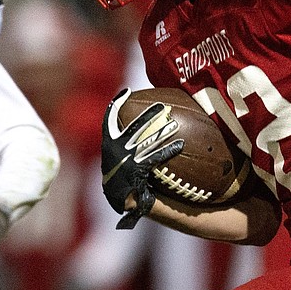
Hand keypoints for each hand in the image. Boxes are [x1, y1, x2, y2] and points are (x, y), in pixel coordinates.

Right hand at [101, 88, 183, 229]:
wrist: (116, 197)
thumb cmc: (118, 175)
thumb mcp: (116, 157)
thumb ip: (123, 142)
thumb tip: (140, 131)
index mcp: (109, 143)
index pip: (110, 119)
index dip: (116, 104)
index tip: (127, 92)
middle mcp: (116, 148)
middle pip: (136, 127)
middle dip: (149, 115)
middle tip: (162, 106)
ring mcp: (127, 159)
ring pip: (148, 140)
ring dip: (162, 132)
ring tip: (175, 124)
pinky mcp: (136, 169)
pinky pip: (155, 157)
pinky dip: (168, 150)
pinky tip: (180, 145)